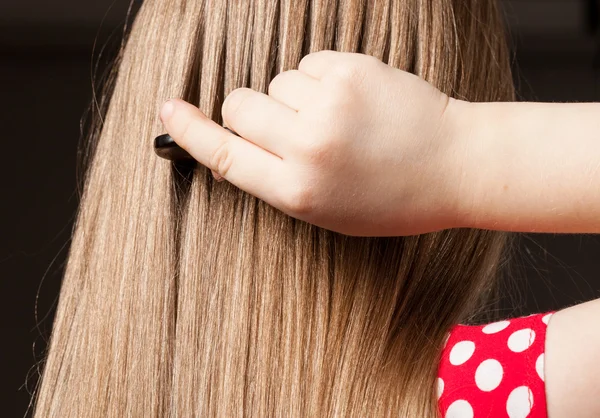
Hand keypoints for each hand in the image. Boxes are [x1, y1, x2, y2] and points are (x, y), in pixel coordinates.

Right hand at [159, 50, 466, 236]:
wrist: (454, 165)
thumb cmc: (389, 197)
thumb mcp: (325, 210)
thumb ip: (275, 178)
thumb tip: (230, 145)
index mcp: (297, 191)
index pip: (223, 154)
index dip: (189, 131)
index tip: (168, 111)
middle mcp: (307, 147)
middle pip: (239, 105)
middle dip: (249, 111)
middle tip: (283, 124)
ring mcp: (331, 105)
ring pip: (276, 82)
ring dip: (294, 97)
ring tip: (337, 119)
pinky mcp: (352, 71)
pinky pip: (309, 64)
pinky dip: (322, 79)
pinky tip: (352, 100)